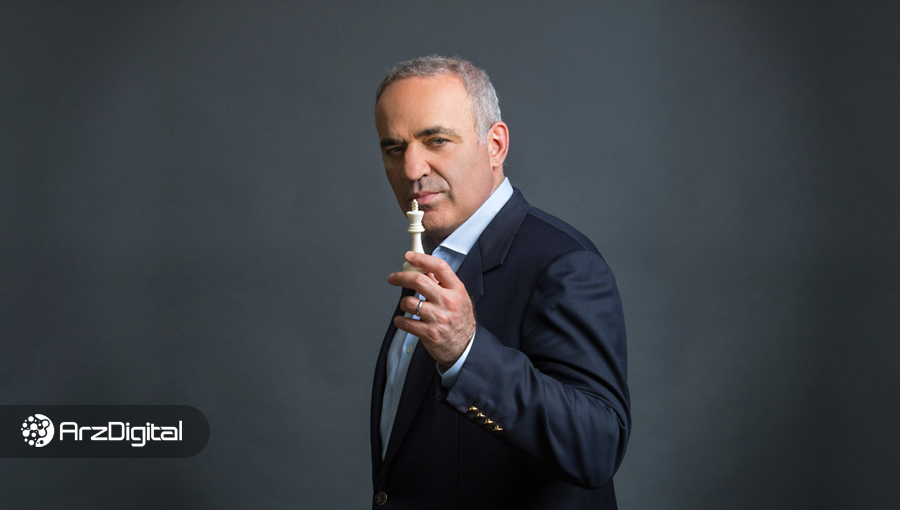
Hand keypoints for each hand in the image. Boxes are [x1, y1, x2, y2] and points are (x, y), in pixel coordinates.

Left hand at [387, 251, 475, 366]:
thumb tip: (424, 268)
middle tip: (393, 278)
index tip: (409, 256)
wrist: (466, 346)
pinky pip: (406, 322)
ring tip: (407, 306)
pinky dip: (400, 320)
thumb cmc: (460, 320)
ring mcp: (438, 318)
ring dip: (403, 303)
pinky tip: (403, 320)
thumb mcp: (458, 297)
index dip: (421, 258)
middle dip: (401, 277)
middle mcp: (448, 302)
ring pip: (409, 302)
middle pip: (419, 281)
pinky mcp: (429, 333)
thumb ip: (442, 283)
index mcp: (456, 290)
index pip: (439, 267)